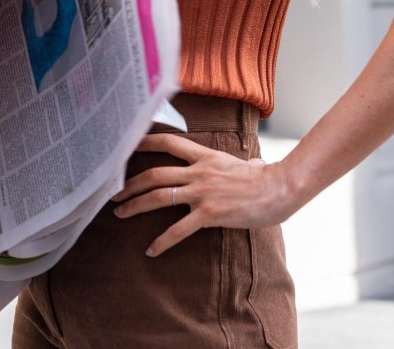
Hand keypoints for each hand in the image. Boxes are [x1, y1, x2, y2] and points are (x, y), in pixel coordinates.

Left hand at [111, 132, 290, 256]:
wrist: (279, 188)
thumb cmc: (266, 178)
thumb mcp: (246, 163)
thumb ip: (241, 162)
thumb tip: (253, 162)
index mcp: (205, 156)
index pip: (169, 143)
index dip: (146, 143)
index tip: (127, 147)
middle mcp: (199, 171)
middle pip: (155, 173)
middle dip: (130, 183)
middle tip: (114, 193)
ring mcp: (202, 192)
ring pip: (159, 196)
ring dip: (136, 205)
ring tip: (120, 214)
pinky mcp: (210, 213)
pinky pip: (179, 229)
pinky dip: (162, 241)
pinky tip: (151, 250)